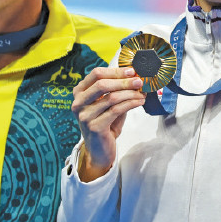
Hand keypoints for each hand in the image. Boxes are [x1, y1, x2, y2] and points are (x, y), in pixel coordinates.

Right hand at [71, 66, 144, 181]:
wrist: (99, 150)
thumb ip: (116, 90)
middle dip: (124, 81)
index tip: (131, 71)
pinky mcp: (94, 126)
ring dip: (130, 93)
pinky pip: (116, 110)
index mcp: (79, 92)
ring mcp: (85, 115)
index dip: (115, 71)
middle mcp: (78, 103)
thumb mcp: (108, 104)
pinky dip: (130, 104)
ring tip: (142, 93)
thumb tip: (135, 77)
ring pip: (111, 97)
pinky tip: (139, 102)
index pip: (96, 74)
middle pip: (102, 84)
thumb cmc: (105, 124)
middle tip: (139, 81)